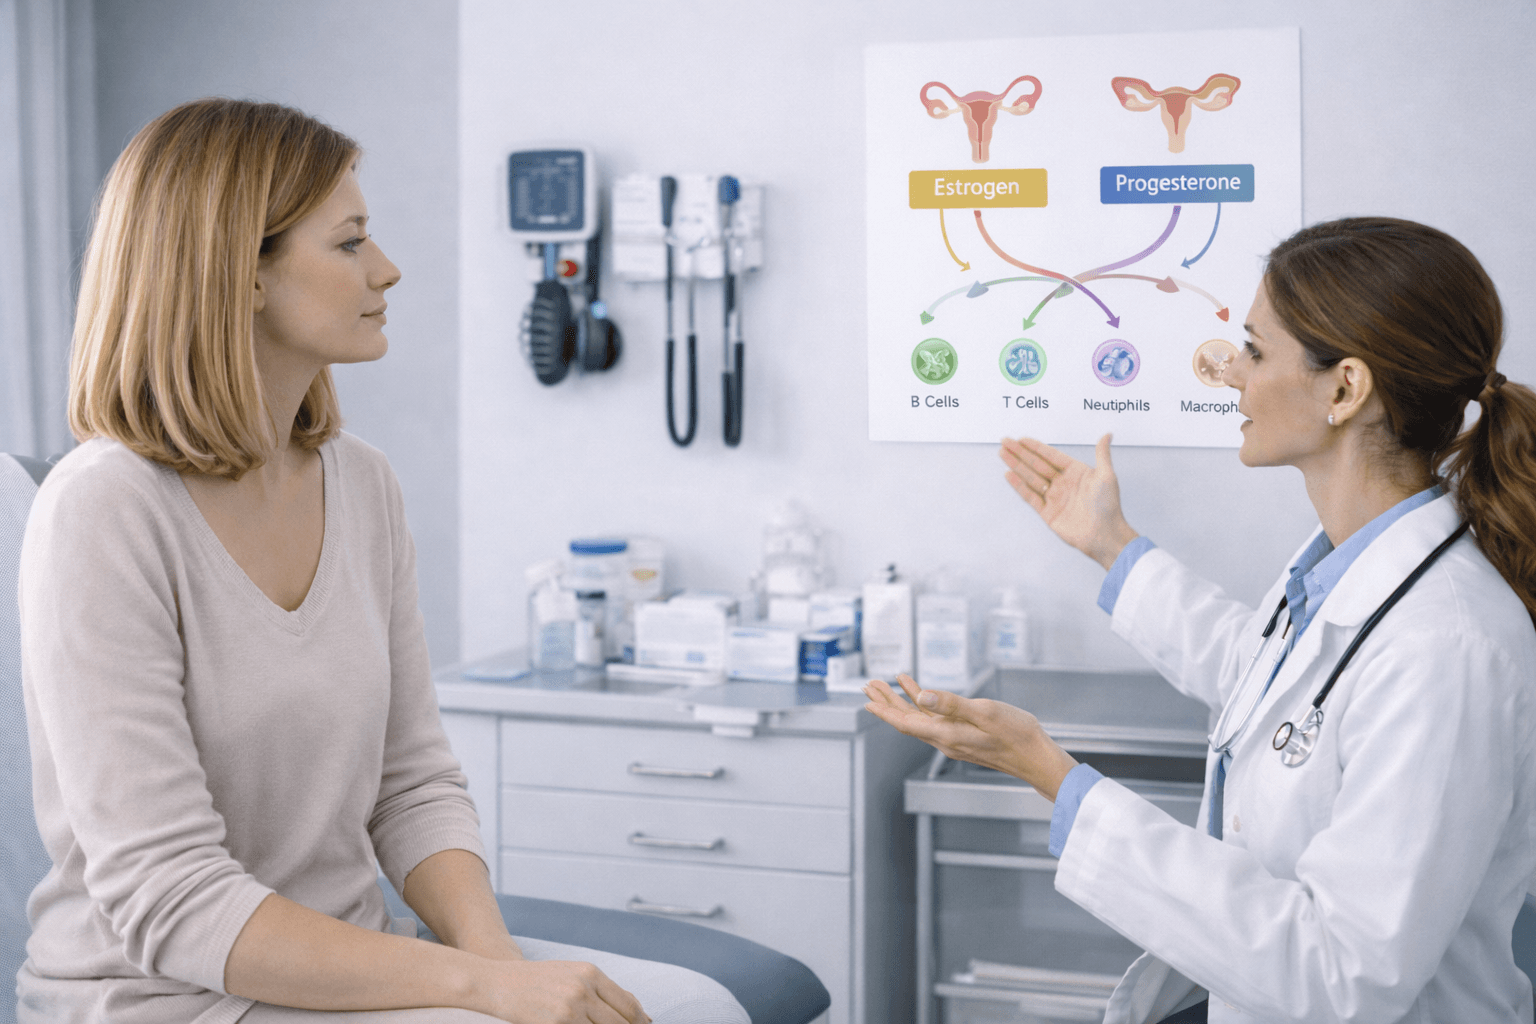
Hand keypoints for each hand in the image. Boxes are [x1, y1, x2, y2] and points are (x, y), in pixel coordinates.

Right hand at [474, 958, 650, 1023]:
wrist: (497, 982)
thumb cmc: (535, 981)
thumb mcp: (571, 975)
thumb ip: (601, 991)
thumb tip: (638, 1014)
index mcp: (591, 973)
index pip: (629, 1005)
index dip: (640, 1022)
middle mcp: (583, 989)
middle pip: (620, 1023)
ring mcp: (570, 1008)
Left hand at [863, 675, 1077, 799]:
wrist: (1037, 758)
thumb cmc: (1017, 735)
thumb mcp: (986, 712)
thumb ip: (952, 704)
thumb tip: (921, 696)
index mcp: (948, 735)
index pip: (906, 722)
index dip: (885, 709)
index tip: (866, 699)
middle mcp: (946, 740)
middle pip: (907, 720)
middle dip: (886, 702)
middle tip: (868, 686)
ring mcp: (954, 739)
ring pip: (918, 719)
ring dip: (901, 701)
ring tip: (885, 685)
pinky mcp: (963, 737)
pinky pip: (935, 719)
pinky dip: (923, 703)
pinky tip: (920, 691)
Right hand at [999, 433, 1138, 569]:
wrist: (1104, 535)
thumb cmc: (1109, 506)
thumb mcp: (1107, 476)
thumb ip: (1102, 454)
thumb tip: (1108, 434)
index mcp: (1076, 472)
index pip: (1051, 456)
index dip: (1036, 447)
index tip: (1022, 439)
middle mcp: (1063, 483)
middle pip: (1037, 464)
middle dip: (1020, 453)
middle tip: (1006, 441)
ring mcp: (1054, 497)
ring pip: (1030, 477)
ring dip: (1016, 465)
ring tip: (1003, 453)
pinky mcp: (1047, 512)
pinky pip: (1030, 496)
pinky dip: (1018, 485)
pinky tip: (1009, 475)